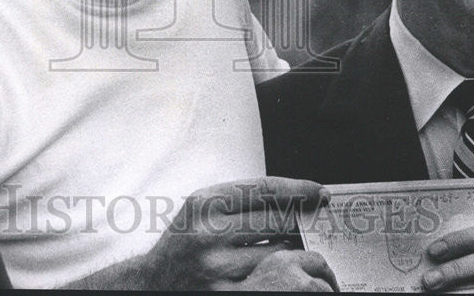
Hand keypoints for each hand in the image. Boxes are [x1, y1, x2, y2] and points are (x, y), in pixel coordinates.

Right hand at [140, 177, 337, 290]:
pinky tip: (291, 269)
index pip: (264, 190)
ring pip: (279, 254)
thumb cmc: (186, 241)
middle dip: (301, 220)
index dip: (298, 189)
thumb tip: (296, 199)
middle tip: (317, 220)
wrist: (154, 283)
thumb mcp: (202, 209)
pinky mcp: (225, 295)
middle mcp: (208, 235)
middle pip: (276, 221)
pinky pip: (271, 281)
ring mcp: (216, 269)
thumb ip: (241, 201)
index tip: (319, 192)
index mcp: (204, 204)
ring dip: (296, 249)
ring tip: (302, 246)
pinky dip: (285, 273)